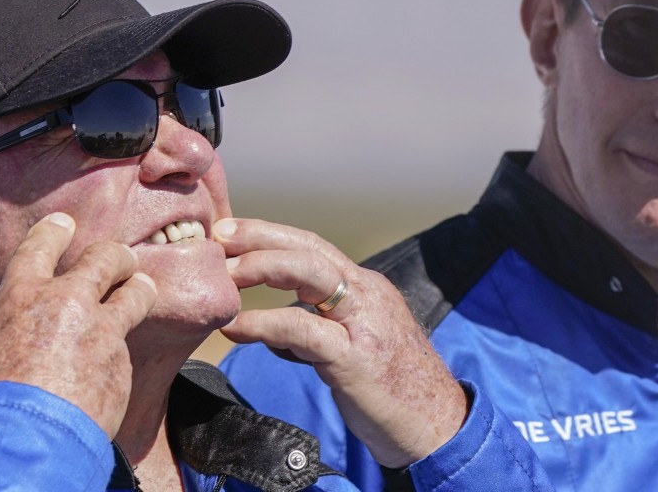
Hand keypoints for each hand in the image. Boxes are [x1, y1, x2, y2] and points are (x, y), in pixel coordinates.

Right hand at [0, 212, 157, 438]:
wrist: (27, 439)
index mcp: (22, 297)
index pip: (41, 247)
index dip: (55, 231)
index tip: (65, 224)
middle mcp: (67, 303)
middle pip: (106, 258)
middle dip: (117, 255)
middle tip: (121, 260)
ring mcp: (101, 329)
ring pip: (136, 291)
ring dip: (140, 287)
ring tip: (141, 287)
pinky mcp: (122, 360)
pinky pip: (128, 345)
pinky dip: (122, 349)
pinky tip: (115, 362)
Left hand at [215, 218, 467, 468]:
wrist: (437, 425)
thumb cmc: (394, 389)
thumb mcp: (355, 342)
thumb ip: (321, 324)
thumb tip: (277, 319)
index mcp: (366, 289)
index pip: (314, 248)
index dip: (271, 235)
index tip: (232, 233)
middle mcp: (367, 294)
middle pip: (310, 247)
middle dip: (262, 235)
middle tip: (219, 234)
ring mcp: (364, 323)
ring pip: (311, 274)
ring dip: (262, 266)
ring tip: (224, 274)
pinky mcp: (356, 358)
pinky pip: (303, 329)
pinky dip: (265, 323)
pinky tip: (236, 327)